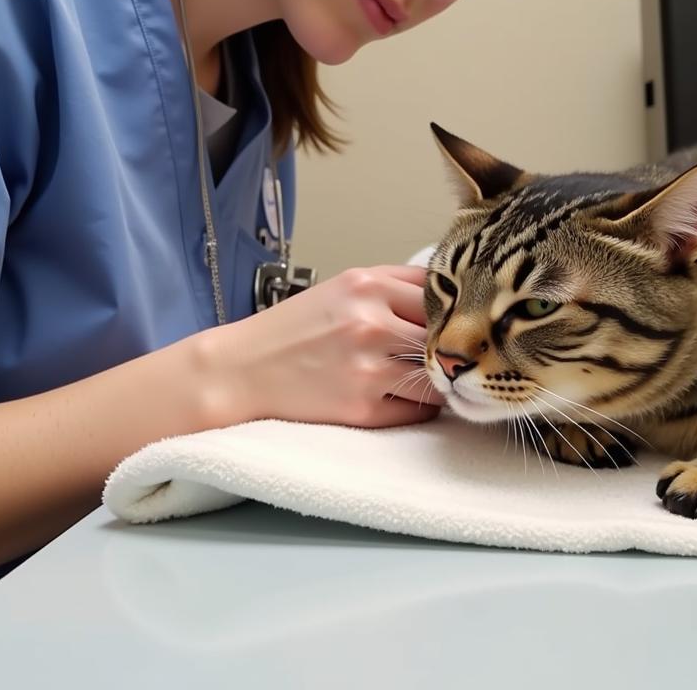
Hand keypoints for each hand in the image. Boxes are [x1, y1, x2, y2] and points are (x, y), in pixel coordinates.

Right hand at [205, 265, 446, 428]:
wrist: (243, 370)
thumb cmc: (293, 329)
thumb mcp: (340, 289)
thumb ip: (392, 286)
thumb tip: (449, 297)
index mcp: (366, 285)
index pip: (439, 293)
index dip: (449, 309)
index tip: (453, 322)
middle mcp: (371, 323)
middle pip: (444, 335)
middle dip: (448, 347)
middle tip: (447, 355)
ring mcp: (368, 367)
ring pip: (437, 376)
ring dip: (437, 380)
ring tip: (421, 378)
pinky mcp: (362, 408)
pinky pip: (418, 411)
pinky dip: (416, 406)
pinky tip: (396, 397)